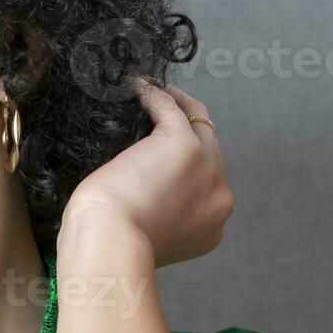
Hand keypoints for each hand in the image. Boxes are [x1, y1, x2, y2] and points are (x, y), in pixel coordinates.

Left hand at [61, 77, 234, 269]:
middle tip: (160, 111)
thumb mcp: (152, 238)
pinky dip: (154, 94)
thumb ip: (162, 218)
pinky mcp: (183, 143)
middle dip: (186, 128)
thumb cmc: (116, 245)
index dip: (186, 166)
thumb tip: (143, 196)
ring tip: (151, 92)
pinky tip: (137, 87)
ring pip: (198, 121)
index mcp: (213, 226)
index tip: (160, 155)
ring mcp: (207, 166)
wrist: (112, 242)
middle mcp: (220, 195)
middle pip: (209, 148)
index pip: (206, 183)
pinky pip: (171, 107)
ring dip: (176, 103)